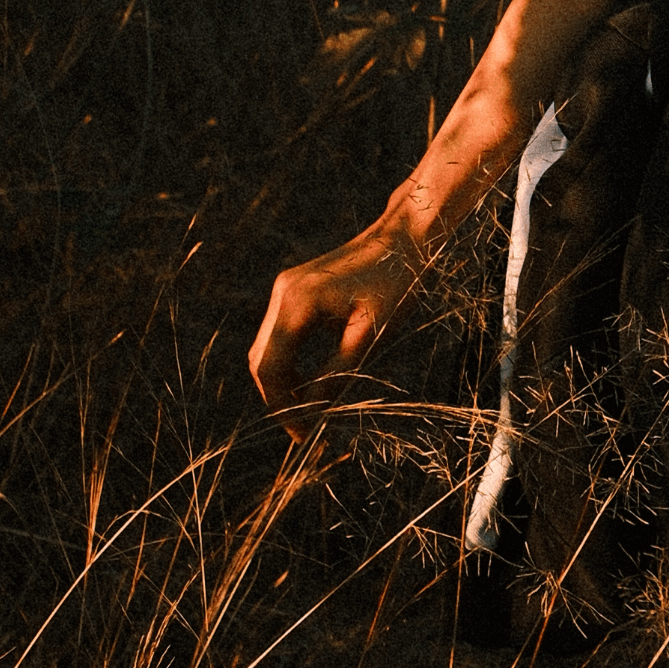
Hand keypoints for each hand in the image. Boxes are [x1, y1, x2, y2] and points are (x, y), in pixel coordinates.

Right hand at [248, 227, 415, 429]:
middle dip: (279, 397)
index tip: (302, 433)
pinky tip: (311, 383)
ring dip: (283, 381)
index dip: (282, 405)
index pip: (271, 366)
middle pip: (261, 359)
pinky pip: (281, 333)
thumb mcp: (372, 330)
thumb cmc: (397, 279)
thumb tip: (314, 411)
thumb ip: (339, 371)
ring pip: (267, 348)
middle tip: (305, 429)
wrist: (407, 233)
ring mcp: (287, 287)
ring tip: (310, 410)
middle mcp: (284, 292)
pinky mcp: (297, 288)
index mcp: (299, 300)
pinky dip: (290, 362)